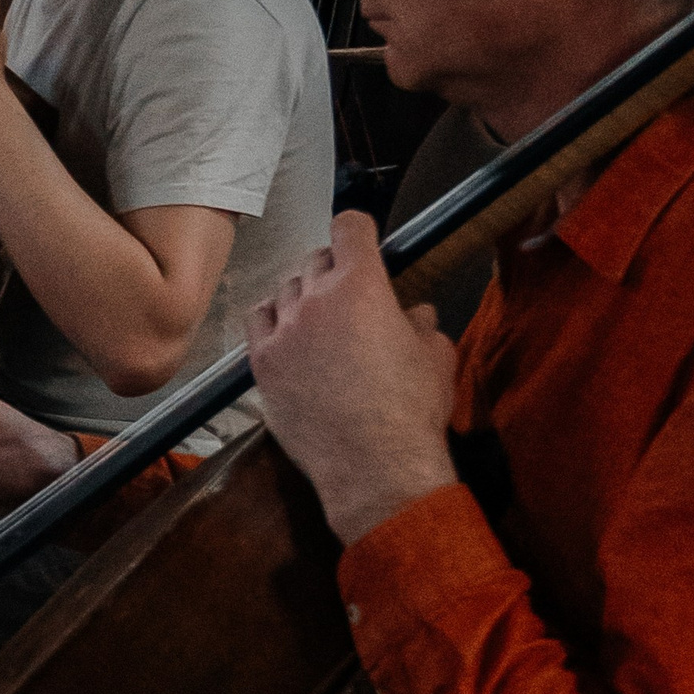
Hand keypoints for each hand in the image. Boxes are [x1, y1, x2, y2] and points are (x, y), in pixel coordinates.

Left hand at [246, 209, 457, 546]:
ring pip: (285, 290)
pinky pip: (258, 322)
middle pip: (315, 260)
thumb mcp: (435, 357)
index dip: (357, 229)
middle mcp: (315, 298)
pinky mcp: (261, 361)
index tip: (361, 237)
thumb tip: (416, 313)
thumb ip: (421, 325)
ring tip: (320, 320)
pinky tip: (288, 336)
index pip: (349, 228)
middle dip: (332, 269)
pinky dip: (273, 321)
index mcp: (361, 286)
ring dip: (302, 296)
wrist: (373, 466)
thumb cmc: (411, 411)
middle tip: (347, 292)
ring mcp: (283, 329)